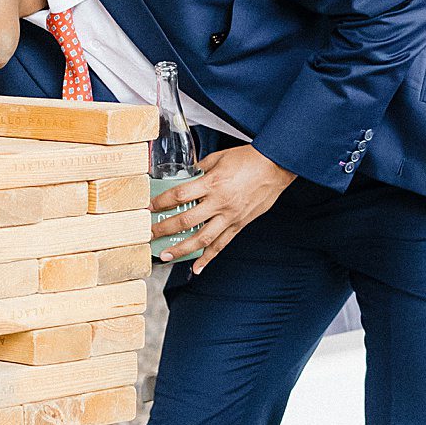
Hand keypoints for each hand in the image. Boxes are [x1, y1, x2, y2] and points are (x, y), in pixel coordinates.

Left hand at [152, 144, 295, 275]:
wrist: (276, 167)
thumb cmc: (248, 159)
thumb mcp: (219, 157)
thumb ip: (200, 168)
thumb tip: (186, 175)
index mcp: (212, 183)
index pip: (179, 196)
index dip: (161, 202)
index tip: (149, 207)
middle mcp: (220, 203)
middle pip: (186, 221)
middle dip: (164, 229)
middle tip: (149, 235)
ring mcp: (230, 216)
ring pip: (202, 239)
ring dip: (182, 250)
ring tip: (166, 256)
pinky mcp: (239, 224)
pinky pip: (222, 244)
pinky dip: (209, 258)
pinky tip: (197, 267)